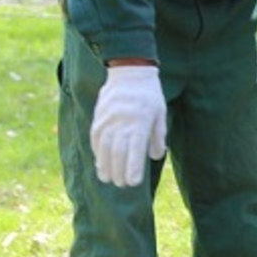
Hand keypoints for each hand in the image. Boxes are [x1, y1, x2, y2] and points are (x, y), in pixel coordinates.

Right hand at [90, 64, 167, 186]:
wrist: (128, 72)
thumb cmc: (149, 95)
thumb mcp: (160, 114)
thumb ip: (158, 136)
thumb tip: (155, 156)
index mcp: (140, 123)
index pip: (135, 151)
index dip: (133, 168)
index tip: (133, 182)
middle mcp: (122, 123)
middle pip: (118, 153)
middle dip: (119, 171)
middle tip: (121, 184)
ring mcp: (108, 120)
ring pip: (104, 148)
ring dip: (105, 165)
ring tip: (107, 179)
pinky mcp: (99, 118)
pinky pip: (96, 139)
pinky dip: (97, 152)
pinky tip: (100, 162)